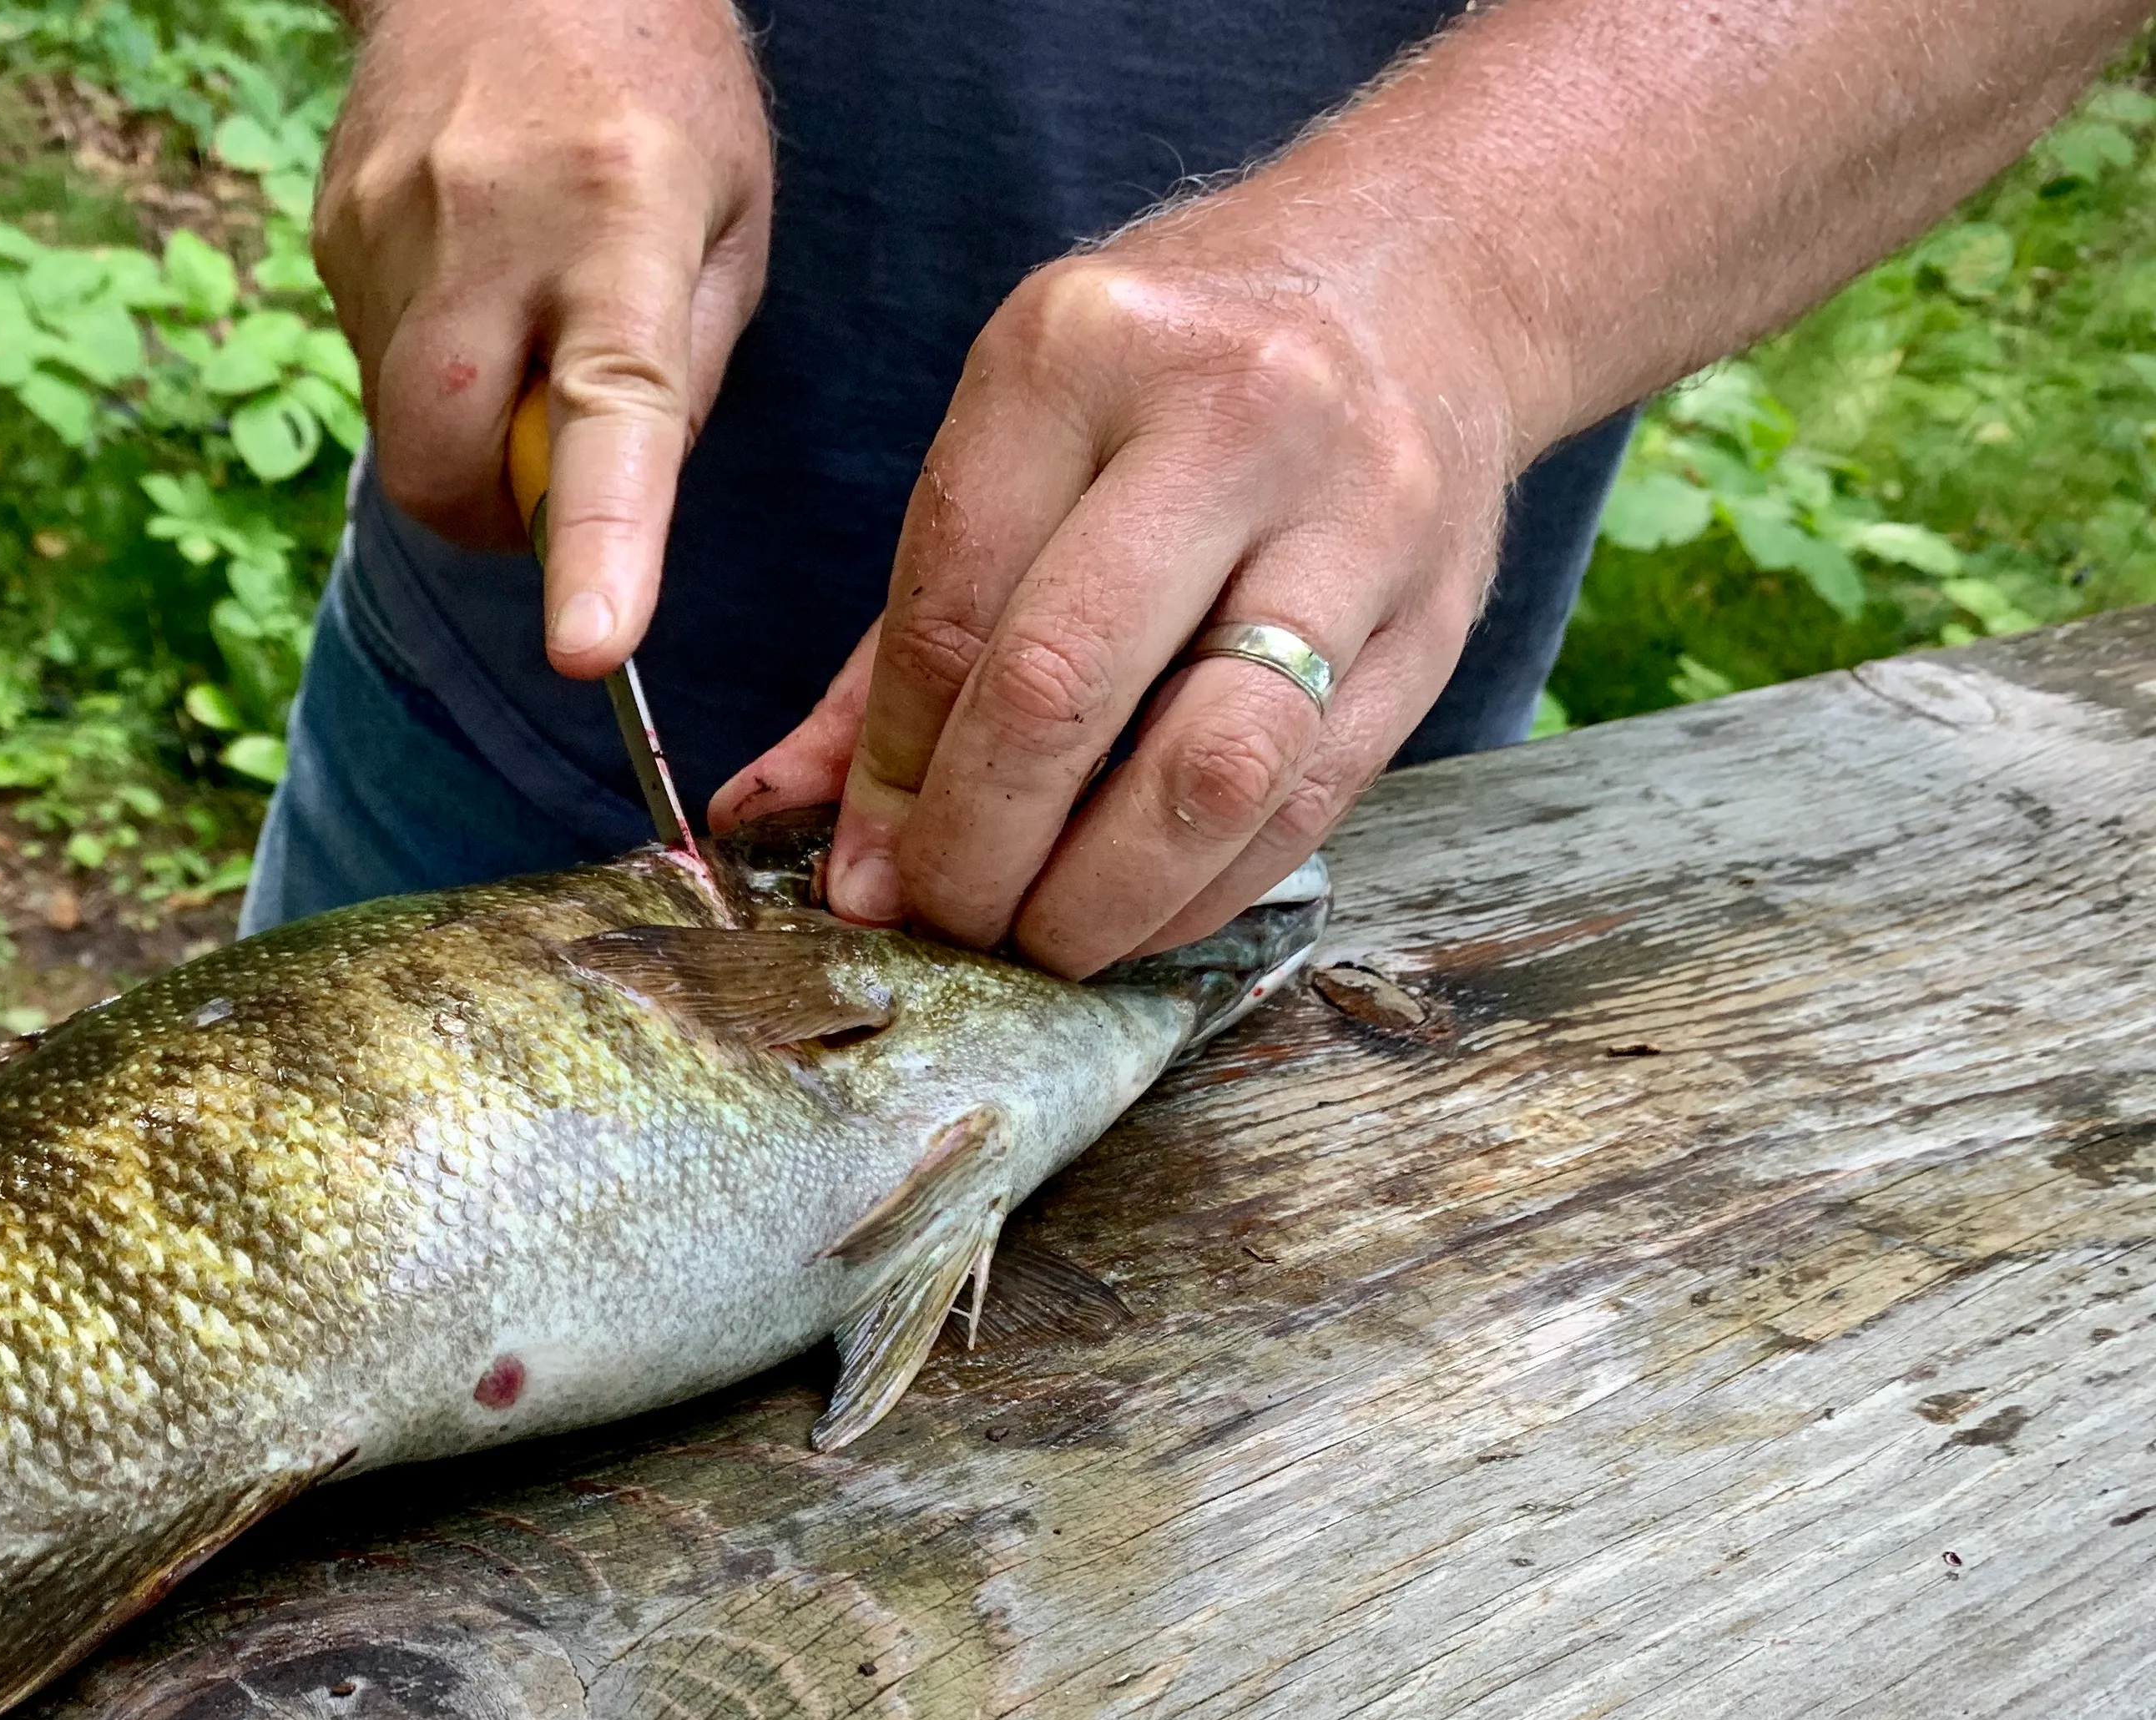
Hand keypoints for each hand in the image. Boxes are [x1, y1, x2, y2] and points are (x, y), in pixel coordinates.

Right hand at [314, 0, 770, 677]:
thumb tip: (617, 513)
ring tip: (521, 318)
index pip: (609, 412)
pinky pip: (376, 364)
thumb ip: (684, 370)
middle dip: (493, 517)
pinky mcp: (332, 233)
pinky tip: (473, 271)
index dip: (598, 543)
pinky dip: (433, 364)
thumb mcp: (730, 214)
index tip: (591, 648)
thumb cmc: (655, 89)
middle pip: (448, 466)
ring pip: (405, 427)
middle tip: (549, 462)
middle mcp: (488, 224)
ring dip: (465, 426)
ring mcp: (388, 229)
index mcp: (621, 219)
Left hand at [712, 205, 1524, 975]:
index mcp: (1078, 351)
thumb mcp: (1014, 451)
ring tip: (1041, 941)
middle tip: (943, 924)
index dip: (895, 778)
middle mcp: (1228, 416)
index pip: (952, 611)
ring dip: (1102, 898)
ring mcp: (1354, 517)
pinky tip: (1141, 915)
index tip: (865, 874)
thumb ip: (894, 649)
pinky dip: (1204, 892)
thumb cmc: (1168, 390)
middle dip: (980, 850)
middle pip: (1062, 688)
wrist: (1418, 291)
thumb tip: (770, 819)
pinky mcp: (1435, 620)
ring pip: (1209, 771)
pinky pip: (1305, 805)